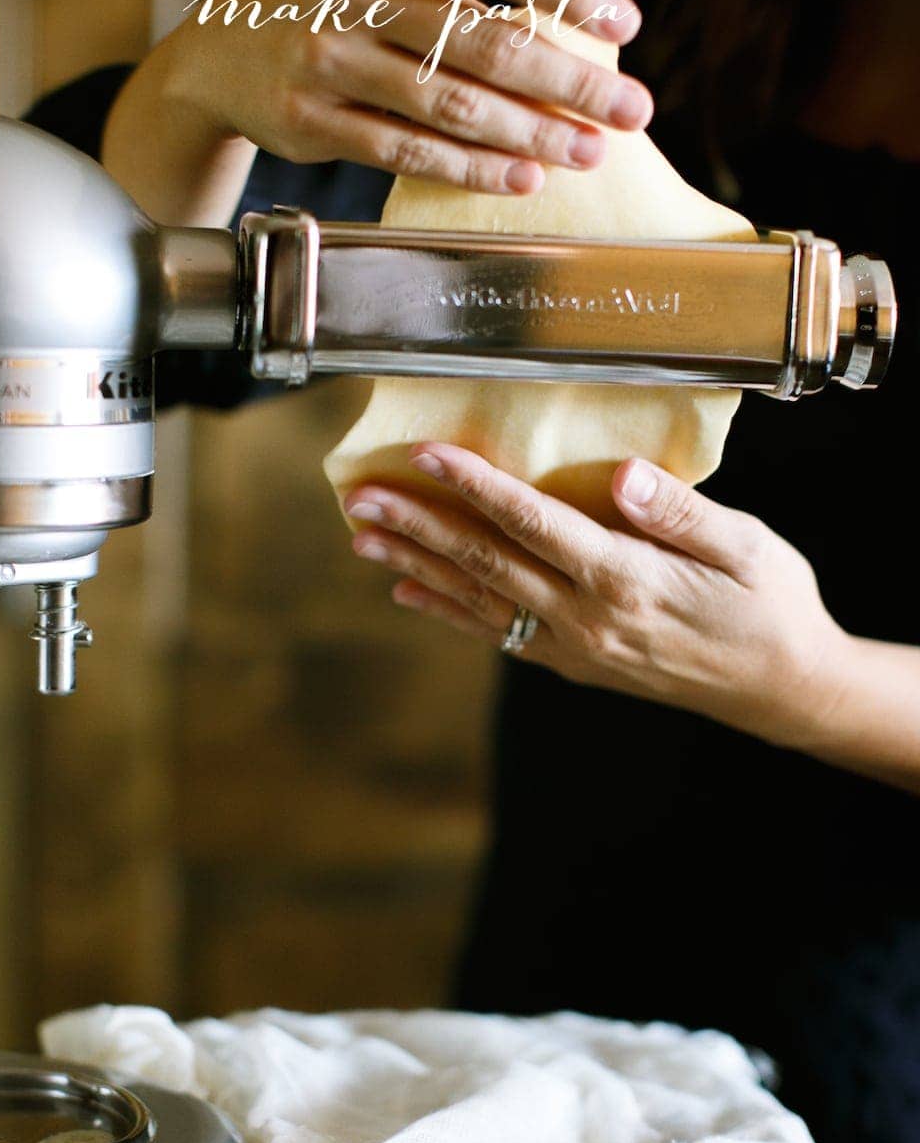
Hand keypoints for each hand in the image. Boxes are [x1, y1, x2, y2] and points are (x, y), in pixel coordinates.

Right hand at [161, 0, 651, 194]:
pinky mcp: (312, 122)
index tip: (626, 25)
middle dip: (569, 82)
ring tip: (588, 152)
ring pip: (450, 104)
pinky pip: (408, 151)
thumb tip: (571, 28)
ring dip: (531, 134)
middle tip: (630, 111)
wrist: (218, 53)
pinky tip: (522, 177)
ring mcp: (329, 58)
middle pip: (485, 40)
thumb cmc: (332, 7)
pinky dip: (473, 169)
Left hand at [343, 445, 849, 749]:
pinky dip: (447, 609)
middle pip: (485, 561)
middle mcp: (586, 617)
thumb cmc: (770, 605)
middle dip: (418, 525)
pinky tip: (409, 590)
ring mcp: (574, 646)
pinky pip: (495, 632)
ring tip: (362, 537)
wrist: (781, 690)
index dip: (474, 485)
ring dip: (415, 565)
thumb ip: (678, 511)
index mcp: (625, 577)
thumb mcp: (745, 546)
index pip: (532, 521)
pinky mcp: (573, 662)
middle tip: (360, 497)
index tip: (425, 453)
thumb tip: (622, 476)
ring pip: (477, 599)